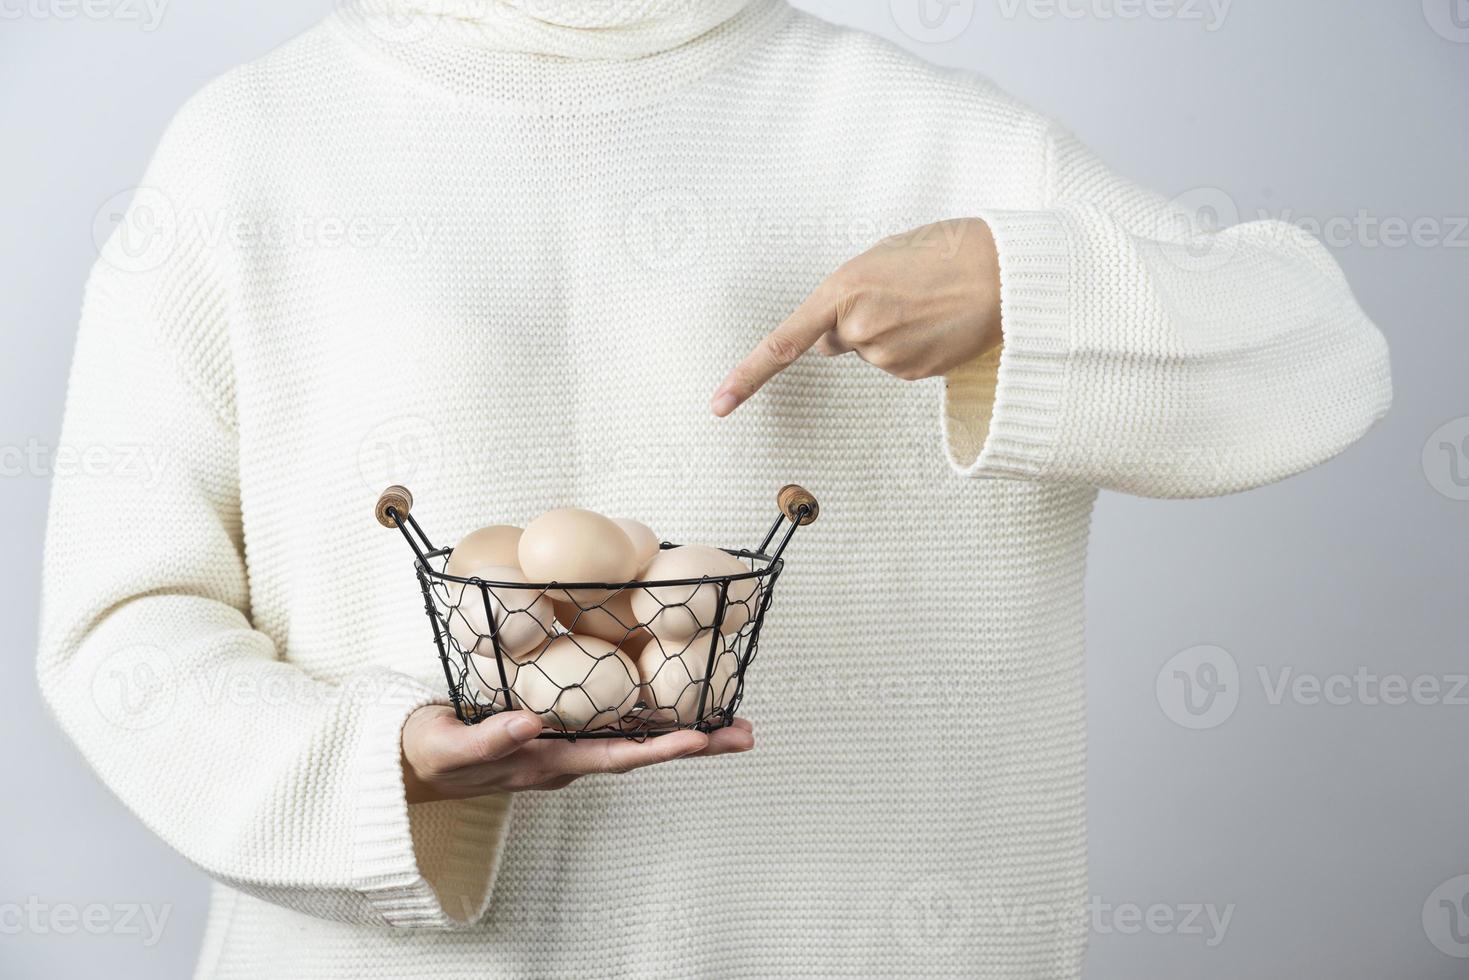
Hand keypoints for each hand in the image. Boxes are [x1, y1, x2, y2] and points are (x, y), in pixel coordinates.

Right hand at [401, 706, 754, 803]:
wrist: (416, 762)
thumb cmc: (432, 753)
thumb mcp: (450, 747)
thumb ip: (489, 739)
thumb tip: (532, 723)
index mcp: (547, 764)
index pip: (614, 758)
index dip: (659, 748)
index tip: (701, 738)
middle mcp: (568, 758)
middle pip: (642, 752)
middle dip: (696, 744)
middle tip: (746, 733)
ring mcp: (568, 746)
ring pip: (634, 738)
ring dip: (684, 729)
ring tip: (732, 718)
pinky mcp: (562, 729)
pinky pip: (614, 722)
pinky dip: (650, 712)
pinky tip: (678, 696)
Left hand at [710, 218, 1001, 415]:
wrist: (1005, 272)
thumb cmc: (946, 250)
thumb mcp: (883, 256)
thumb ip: (847, 293)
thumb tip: (833, 333)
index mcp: (843, 291)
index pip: (783, 344)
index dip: (747, 376)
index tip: (719, 404)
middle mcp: (859, 329)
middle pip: (833, 341)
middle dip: (852, 322)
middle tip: (897, 293)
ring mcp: (887, 356)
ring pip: (869, 352)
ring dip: (888, 332)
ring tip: (925, 304)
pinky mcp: (913, 373)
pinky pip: (897, 363)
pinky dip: (912, 346)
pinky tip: (937, 323)